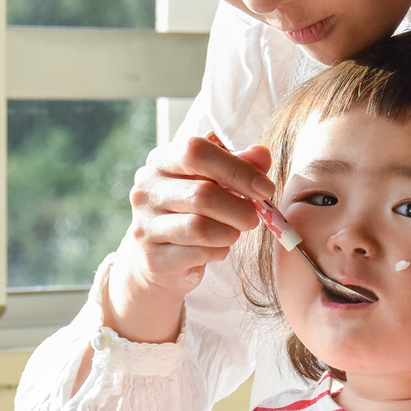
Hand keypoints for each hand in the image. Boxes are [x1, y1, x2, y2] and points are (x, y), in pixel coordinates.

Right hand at [104, 135, 277, 342]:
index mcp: (161, 161)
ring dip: (229, 232)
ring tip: (233, 232)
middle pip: (202, 194)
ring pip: (200, 227)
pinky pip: (197, 253)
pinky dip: (218, 252)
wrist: (156, 258)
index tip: (265, 188)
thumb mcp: (214, 181)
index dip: (236, 169)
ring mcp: (145, 225)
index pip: (196, 152)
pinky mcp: (152, 258)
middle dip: (239, 209)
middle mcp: (146, 190)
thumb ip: (239, 165)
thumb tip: (262, 155)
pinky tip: (216, 249)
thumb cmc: (191, 211)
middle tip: (253, 218)